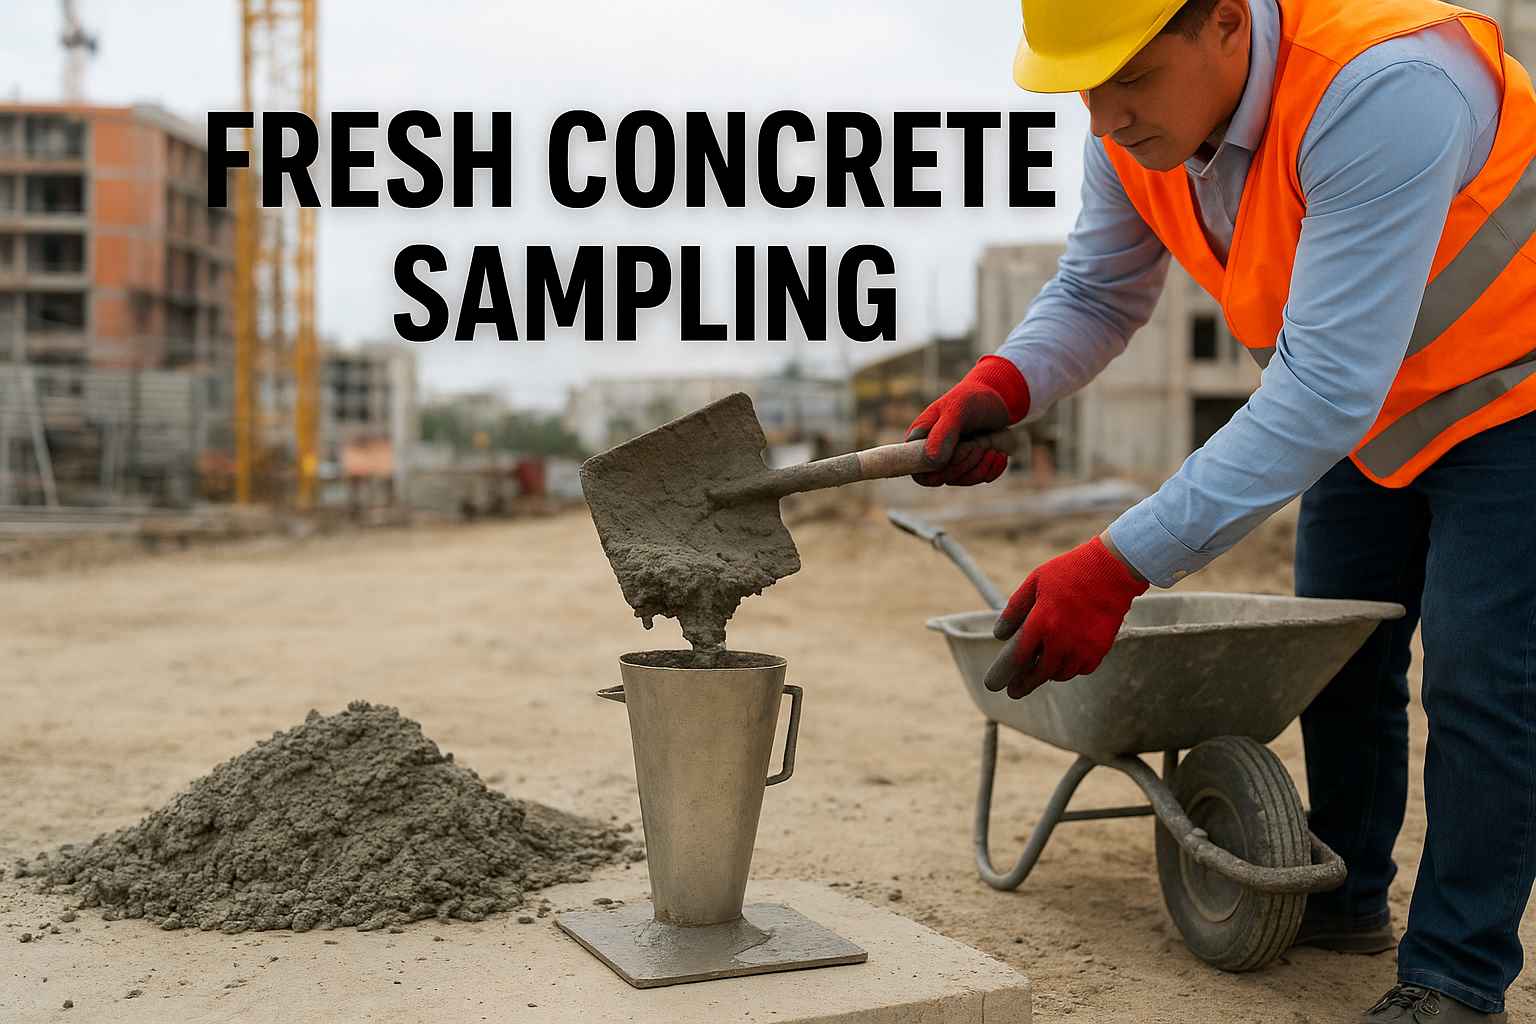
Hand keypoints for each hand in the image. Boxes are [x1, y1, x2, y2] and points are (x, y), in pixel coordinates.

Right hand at [905, 356, 1030, 485]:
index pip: (917, 471)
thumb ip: (943, 434)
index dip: (934, 471)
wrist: (995, 396)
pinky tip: (999, 454)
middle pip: (941, 478)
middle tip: (977, 443)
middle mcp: (933, 453)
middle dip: (963, 463)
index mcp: (920, 439)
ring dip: (980, 466)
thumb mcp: (957, 410)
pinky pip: (979, 479)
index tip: (956, 453)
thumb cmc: (970, 398)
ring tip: (991, 447)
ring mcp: (952, 462)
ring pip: (962, 480)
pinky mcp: (971, 465)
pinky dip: (992, 469)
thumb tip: (932, 461)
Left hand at [986, 535, 1147, 698]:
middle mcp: (1061, 640)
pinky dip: (1071, 668)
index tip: (995, 684)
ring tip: (1040, 670)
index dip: (1005, 673)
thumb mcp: (1034, 582)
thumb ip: (1015, 609)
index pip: (1018, 657)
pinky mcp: (1100, 649)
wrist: (1112, 570)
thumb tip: (999, 634)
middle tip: (1015, 690)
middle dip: (1025, 684)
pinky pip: (1081, 668)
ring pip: (1061, 673)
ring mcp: (1082, 647)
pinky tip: (1064, 660)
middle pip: (1040, 673)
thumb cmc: (1069, 572)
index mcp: (1041, 622)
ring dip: (1048, 674)